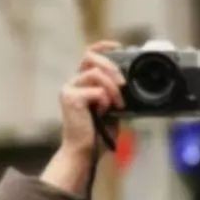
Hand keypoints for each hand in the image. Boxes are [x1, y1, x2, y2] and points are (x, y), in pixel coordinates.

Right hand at [43, 40, 126, 194]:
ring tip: (117, 104)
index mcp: (83, 83)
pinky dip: (105, 100)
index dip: (103, 46)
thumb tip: (130, 82)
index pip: (90, 55)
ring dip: (112, 88)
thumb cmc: (98, 134)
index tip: (118, 47)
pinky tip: (104, 112)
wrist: (86, 152)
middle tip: (123, 84)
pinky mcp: (70, 98)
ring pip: (95, 74)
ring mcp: (69, 89)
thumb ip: (117, 93)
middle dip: (111, 67)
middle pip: (91, 57)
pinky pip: (95, 90)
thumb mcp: (113, 108)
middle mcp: (73, 83)